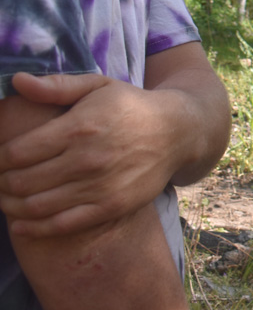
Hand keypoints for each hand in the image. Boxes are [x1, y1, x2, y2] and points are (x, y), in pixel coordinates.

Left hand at [0, 72, 180, 236]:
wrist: (178, 132)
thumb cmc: (131, 106)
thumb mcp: (98, 86)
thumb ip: (57, 86)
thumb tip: (16, 81)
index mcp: (78, 127)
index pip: (15, 153)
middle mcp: (86, 159)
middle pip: (20, 181)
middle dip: (0, 183)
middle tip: (0, 180)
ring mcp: (99, 186)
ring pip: (34, 205)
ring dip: (10, 206)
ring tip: (7, 198)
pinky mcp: (110, 207)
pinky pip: (60, 225)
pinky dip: (32, 228)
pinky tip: (20, 224)